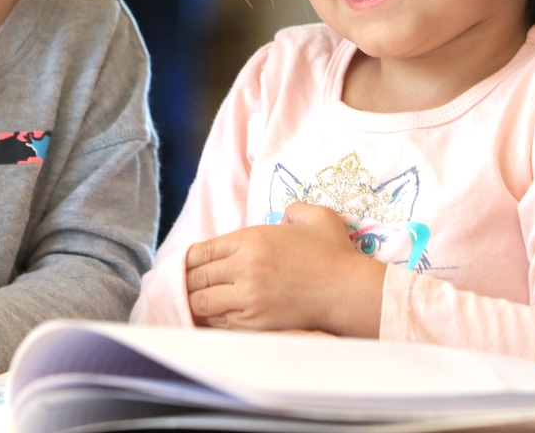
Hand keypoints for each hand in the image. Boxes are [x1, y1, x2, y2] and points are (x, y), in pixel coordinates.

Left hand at [184, 202, 385, 334]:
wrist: (350, 290)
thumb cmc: (334, 253)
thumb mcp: (314, 216)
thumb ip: (293, 210)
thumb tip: (283, 219)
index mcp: (251, 239)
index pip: (201, 250)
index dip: (188, 260)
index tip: (188, 266)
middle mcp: (244, 266)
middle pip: (195, 276)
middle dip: (187, 283)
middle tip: (185, 288)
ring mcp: (248, 297)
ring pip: (201, 303)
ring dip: (195, 303)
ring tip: (195, 305)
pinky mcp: (257, 323)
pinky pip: (220, 324)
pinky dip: (212, 321)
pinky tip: (213, 319)